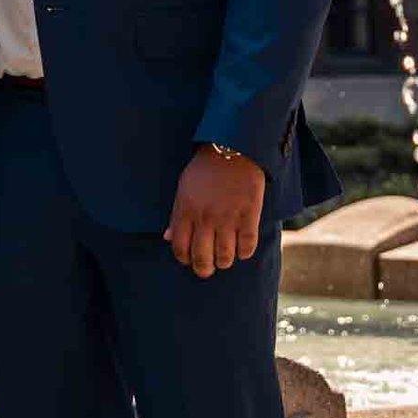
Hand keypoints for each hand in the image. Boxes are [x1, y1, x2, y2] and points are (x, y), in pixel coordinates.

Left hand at [164, 146, 264, 278]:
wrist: (234, 149)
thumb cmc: (205, 169)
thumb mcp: (184, 188)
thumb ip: (176, 215)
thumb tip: (167, 238)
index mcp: (186, 210)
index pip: (180, 248)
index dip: (184, 259)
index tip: (189, 259)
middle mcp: (206, 217)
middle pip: (202, 259)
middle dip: (204, 269)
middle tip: (207, 269)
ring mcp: (228, 217)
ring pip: (225, 257)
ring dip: (224, 262)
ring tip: (224, 258)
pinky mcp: (249, 215)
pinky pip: (247, 247)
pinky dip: (244, 252)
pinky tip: (241, 248)